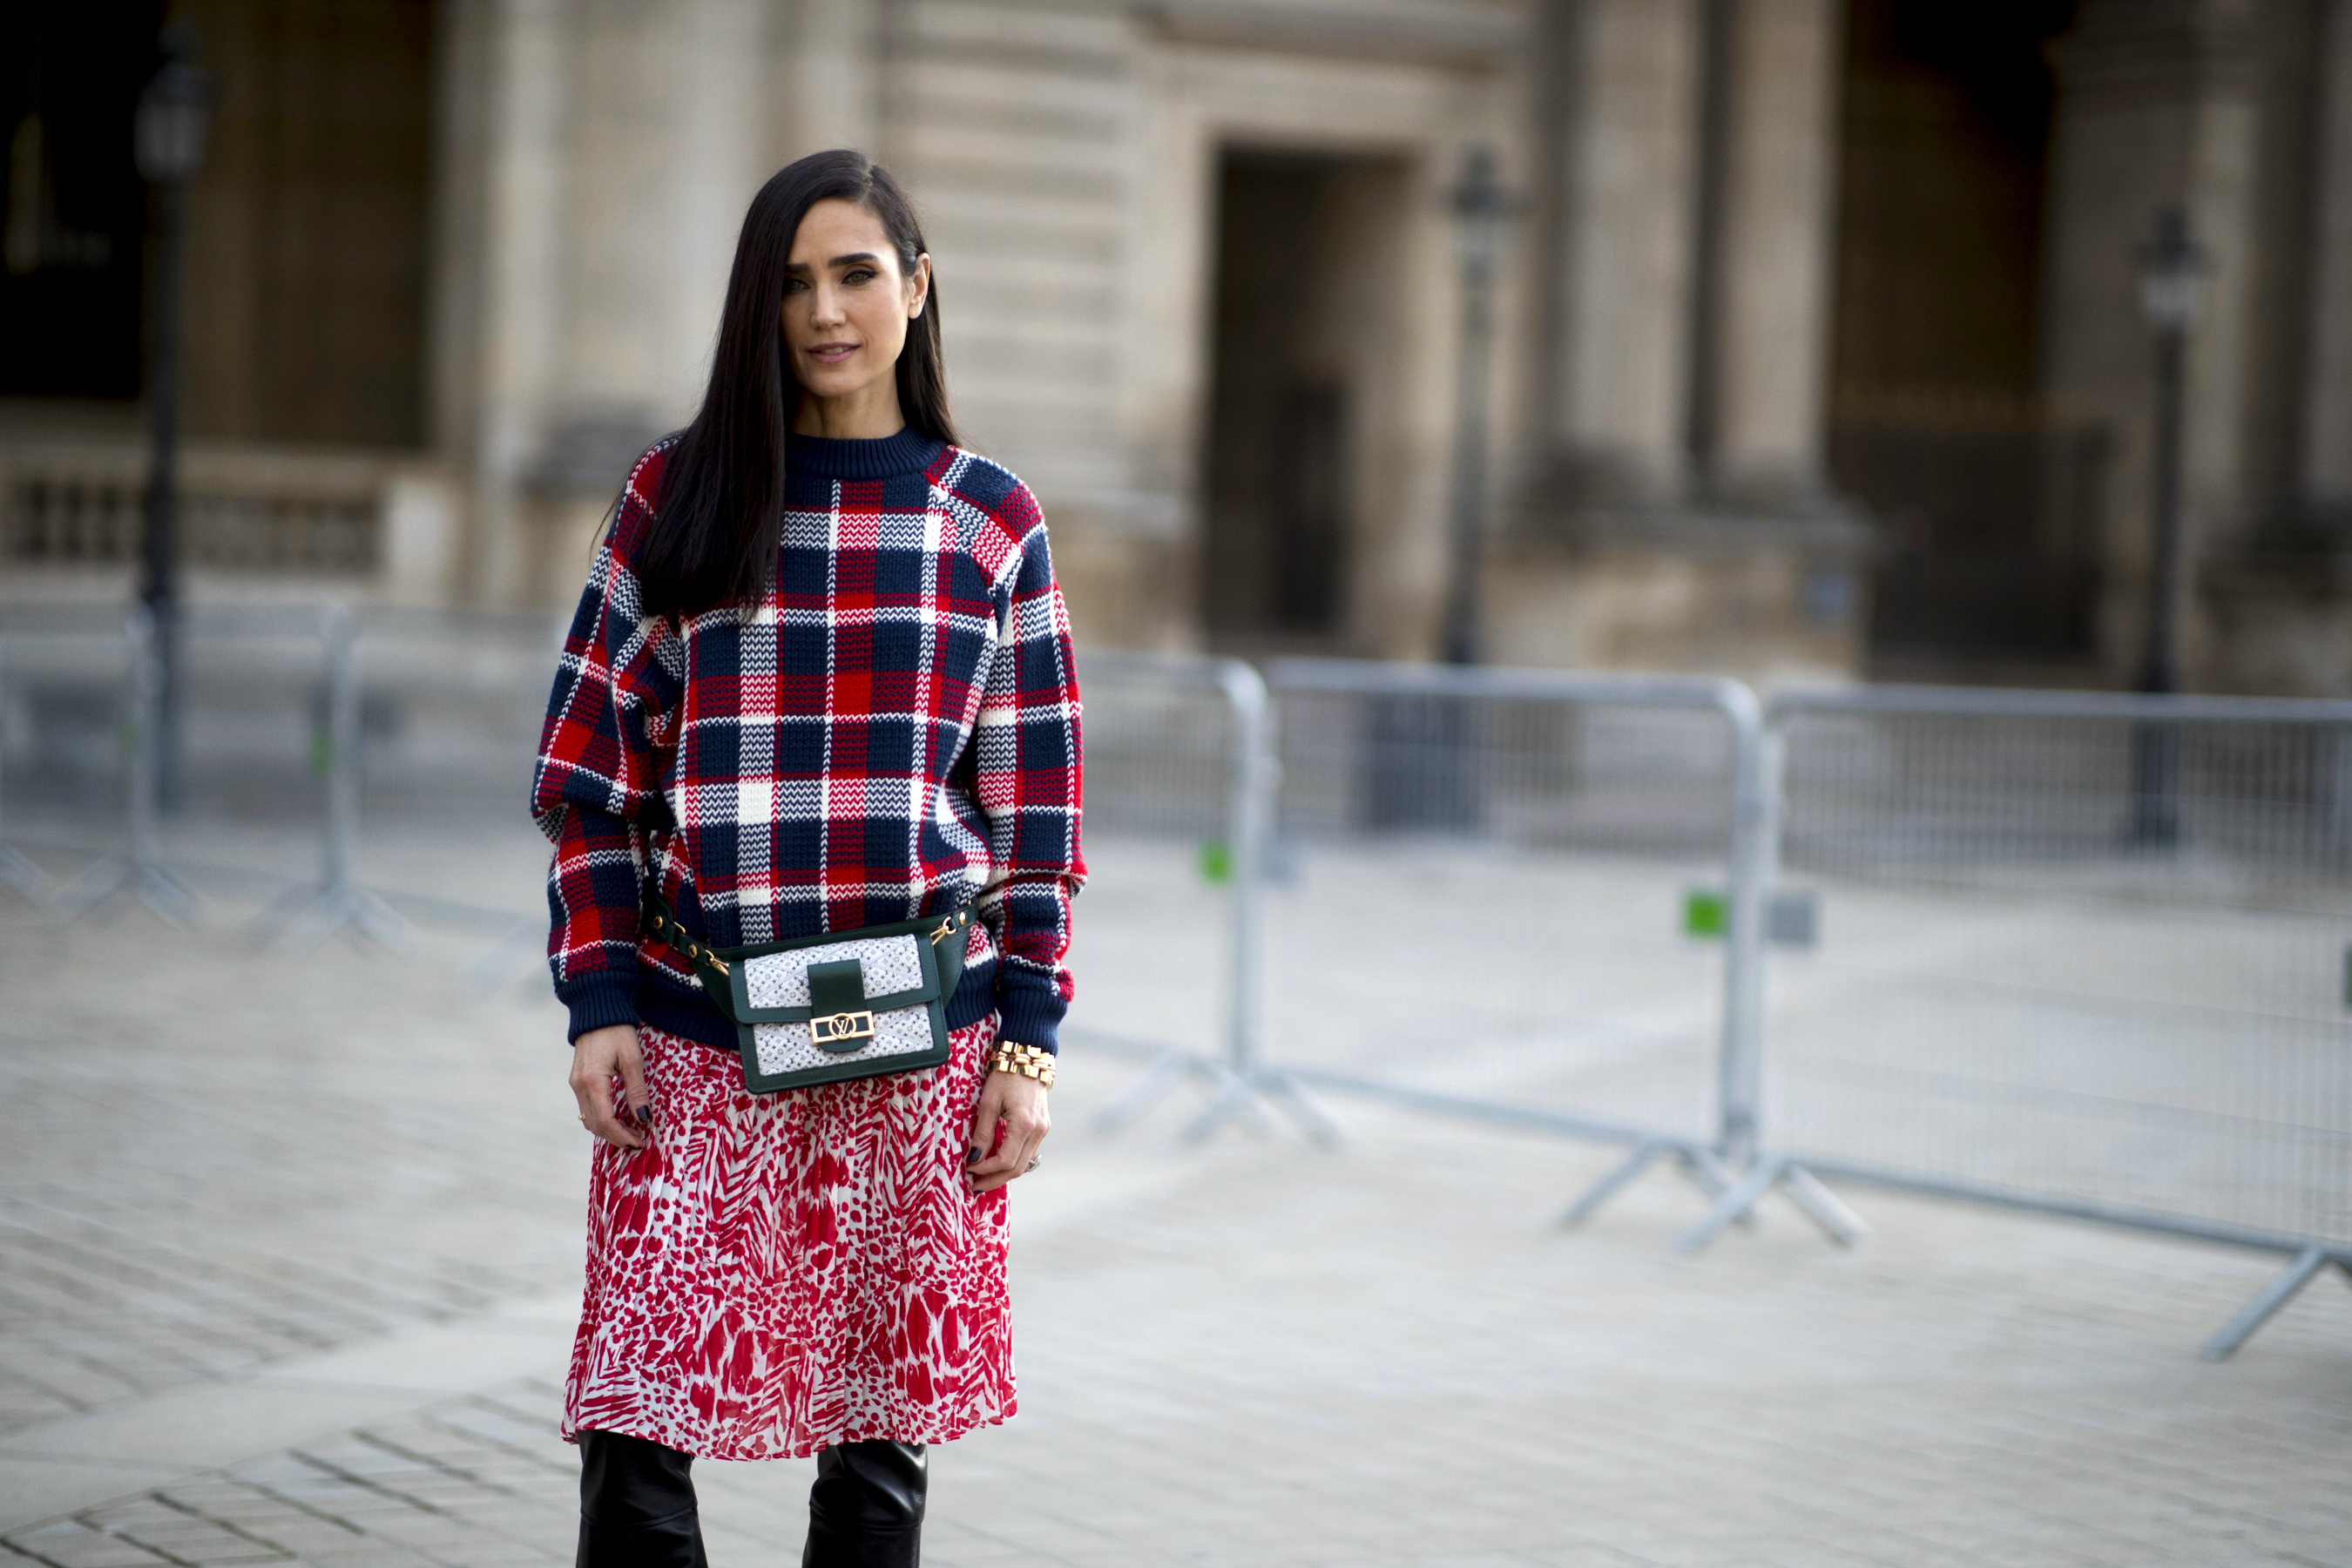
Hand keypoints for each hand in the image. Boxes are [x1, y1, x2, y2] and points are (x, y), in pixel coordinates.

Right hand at [570, 1024, 649, 1149]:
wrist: (597, 1010)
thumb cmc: (617, 1031)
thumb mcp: (633, 1059)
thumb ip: (637, 1091)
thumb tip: (644, 1118)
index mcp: (593, 1081)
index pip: (605, 1121)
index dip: (622, 1136)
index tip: (639, 1142)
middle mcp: (579, 1086)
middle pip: (595, 1125)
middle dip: (616, 1137)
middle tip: (638, 1141)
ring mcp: (575, 1084)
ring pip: (589, 1119)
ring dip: (608, 1130)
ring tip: (631, 1132)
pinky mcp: (577, 1081)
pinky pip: (587, 1108)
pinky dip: (601, 1119)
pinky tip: (618, 1118)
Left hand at [965, 1066, 1048, 1194]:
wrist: (1028, 1059)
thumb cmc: (1005, 1076)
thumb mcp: (988, 1102)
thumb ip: (983, 1132)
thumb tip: (974, 1158)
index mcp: (1024, 1124)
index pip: (1005, 1160)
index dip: (986, 1170)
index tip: (969, 1170)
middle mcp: (1038, 1131)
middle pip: (1017, 1169)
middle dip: (995, 1180)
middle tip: (975, 1186)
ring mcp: (1043, 1131)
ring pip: (1025, 1164)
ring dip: (1004, 1174)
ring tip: (984, 1178)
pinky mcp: (1043, 1128)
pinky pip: (1029, 1153)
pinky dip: (1014, 1162)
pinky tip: (999, 1163)